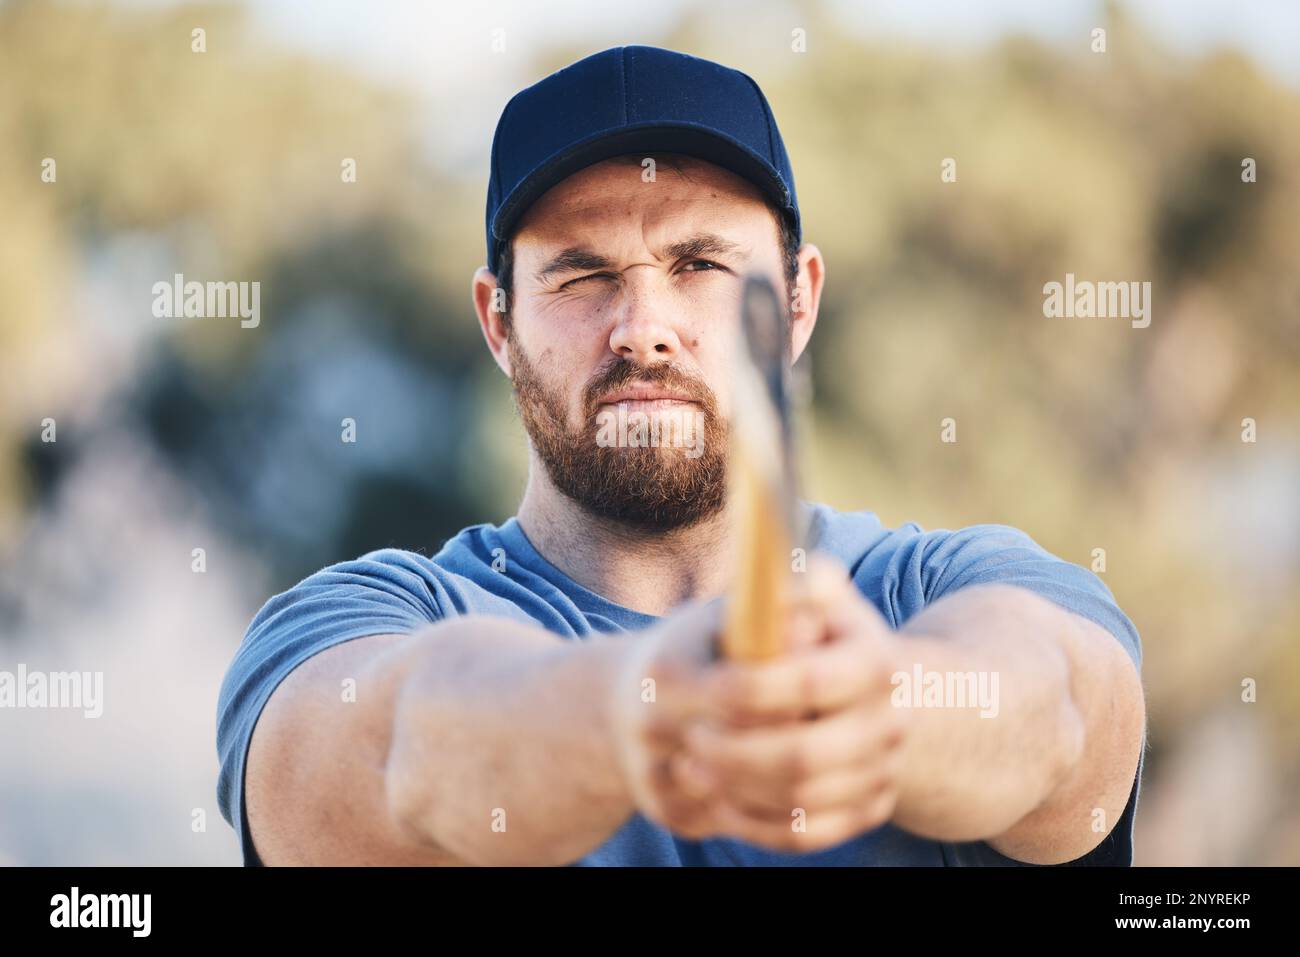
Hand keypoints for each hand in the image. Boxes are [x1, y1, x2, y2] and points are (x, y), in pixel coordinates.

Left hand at [607, 556, 909, 852]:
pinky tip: (715, 793)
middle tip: (689, 737)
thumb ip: (776, 592)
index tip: (708, 689)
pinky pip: (803, 833)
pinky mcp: (864, 810)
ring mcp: (882, 770)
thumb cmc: (781, 636)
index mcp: (875, 659)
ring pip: (800, 800)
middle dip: (735, 751)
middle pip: (806, 756)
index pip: (814, 682)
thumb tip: (785, 585)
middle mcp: (891, 720)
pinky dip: (752, 821)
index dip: (755, 690)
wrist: (821, 687)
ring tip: (688, 762)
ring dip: (735, 786)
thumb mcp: (778, 600)